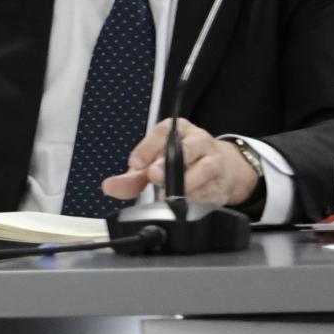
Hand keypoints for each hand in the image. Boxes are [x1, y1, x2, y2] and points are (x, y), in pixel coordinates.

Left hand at [106, 119, 262, 210]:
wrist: (222, 170)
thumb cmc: (181, 163)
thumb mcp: (153, 165)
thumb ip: (131, 177)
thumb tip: (110, 187)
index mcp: (178, 130)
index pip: (164, 132)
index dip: (148, 148)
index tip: (135, 164)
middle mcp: (199, 141)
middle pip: (188, 148)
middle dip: (169, 163)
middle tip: (154, 177)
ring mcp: (215, 160)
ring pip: (206, 168)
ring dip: (187, 183)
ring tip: (168, 195)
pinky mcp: (224, 182)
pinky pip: (213, 189)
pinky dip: (199, 198)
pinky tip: (187, 203)